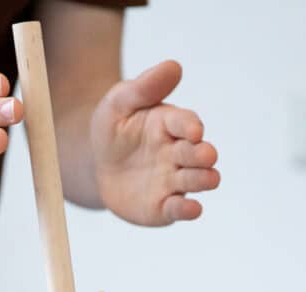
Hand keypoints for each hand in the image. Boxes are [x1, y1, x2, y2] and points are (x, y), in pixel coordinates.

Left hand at [91, 61, 219, 225]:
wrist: (96, 165)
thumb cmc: (112, 129)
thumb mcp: (119, 103)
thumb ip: (144, 87)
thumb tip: (173, 65)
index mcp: (170, 124)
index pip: (185, 123)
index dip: (190, 126)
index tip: (193, 130)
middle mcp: (178, 152)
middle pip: (196, 153)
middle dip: (203, 154)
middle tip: (206, 155)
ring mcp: (173, 180)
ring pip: (195, 180)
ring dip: (203, 179)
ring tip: (209, 178)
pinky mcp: (163, 206)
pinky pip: (178, 209)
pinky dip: (187, 210)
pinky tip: (193, 209)